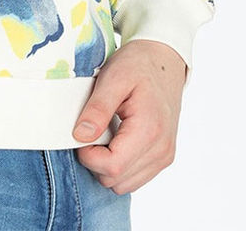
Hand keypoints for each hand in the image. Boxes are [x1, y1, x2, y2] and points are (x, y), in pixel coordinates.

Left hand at [70, 39, 186, 193]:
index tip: (81, 133)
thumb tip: (80, 136)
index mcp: (149, 130)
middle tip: (93, 129)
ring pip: (124, 184)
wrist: (163, 61)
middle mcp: (162, 150)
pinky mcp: (163, 157)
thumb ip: (97, 108)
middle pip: (116, 180)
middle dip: (96, 160)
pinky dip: (119, 165)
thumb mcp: (113, 77)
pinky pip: (134, 178)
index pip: (112, 167)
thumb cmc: (138, 65)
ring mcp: (164, 156)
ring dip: (107, 165)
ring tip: (105, 133)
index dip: (88, 156)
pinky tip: (116, 139)